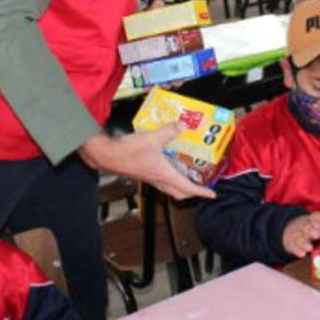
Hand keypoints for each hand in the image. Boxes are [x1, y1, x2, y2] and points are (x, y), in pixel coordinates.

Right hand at [78, 125, 214, 200]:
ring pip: (168, 187)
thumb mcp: (152, 138)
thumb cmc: (128, 151)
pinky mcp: (142, 173)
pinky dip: (168, 177)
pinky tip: (167, 164)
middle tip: (201, 187)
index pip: (187, 188)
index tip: (212, 194)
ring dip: (179, 186)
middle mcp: (158, 179)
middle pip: (178, 192)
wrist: (107, 156)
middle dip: (191, 192)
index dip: (201, 192)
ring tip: (188, 176)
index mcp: (164, 174)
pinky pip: (159, 180)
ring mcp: (149, 177)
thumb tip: (183, 125)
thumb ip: (169, 131)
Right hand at [282, 212, 319, 257]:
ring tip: (309, 248)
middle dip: (312, 231)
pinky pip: (294, 246)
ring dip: (304, 242)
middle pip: (307, 227)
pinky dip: (297, 250)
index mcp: (313, 220)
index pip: (316, 216)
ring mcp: (297, 234)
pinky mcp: (292, 243)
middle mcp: (304, 226)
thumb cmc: (313, 228)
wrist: (292, 230)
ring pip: (300, 237)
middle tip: (317, 235)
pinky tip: (302, 254)